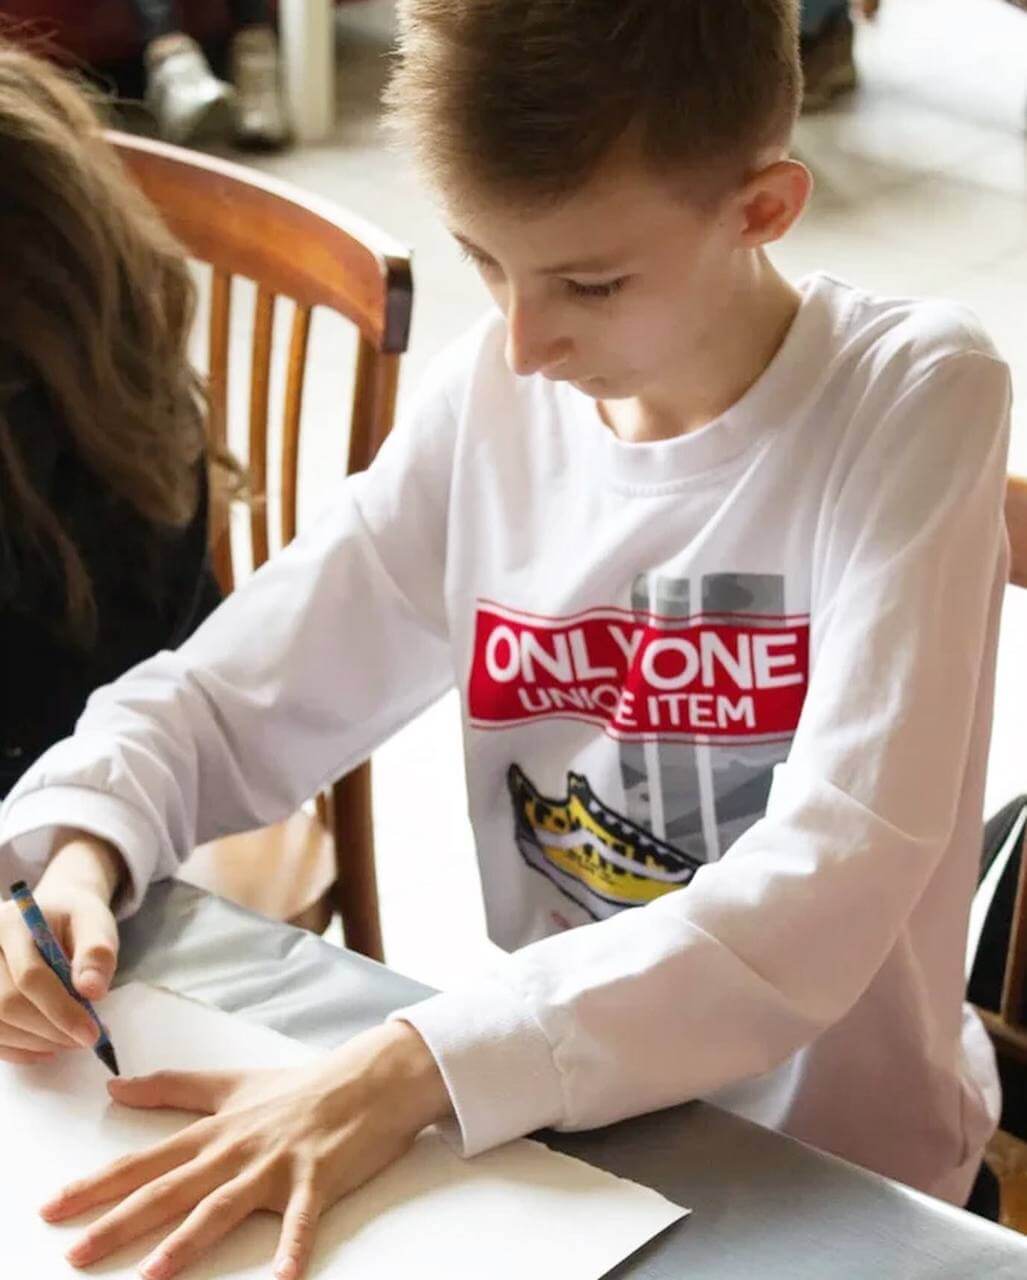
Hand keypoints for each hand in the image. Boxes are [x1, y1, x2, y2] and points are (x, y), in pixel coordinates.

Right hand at [0, 832, 122, 1062]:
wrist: (52, 915)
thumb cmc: (74, 921)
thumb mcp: (95, 925)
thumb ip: (97, 953)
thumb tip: (93, 991)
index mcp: (11, 925)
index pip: (30, 976)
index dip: (61, 1010)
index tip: (92, 1033)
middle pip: (8, 1004)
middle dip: (51, 1030)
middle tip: (87, 1039)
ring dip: (37, 1042)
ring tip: (72, 1040)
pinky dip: (20, 1049)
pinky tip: (47, 1048)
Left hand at [40, 1020, 453, 1279]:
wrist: (369, 1076)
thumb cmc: (300, 1086)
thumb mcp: (232, 1083)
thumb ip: (173, 1089)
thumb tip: (116, 1087)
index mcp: (216, 1131)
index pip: (146, 1161)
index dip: (98, 1184)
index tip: (53, 1206)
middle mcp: (237, 1149)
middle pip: (171, 1189)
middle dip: (121, 1222)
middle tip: (77, 1252)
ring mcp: (277, 1165)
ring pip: (224, 1206)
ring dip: (189, 1241)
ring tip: (154, 1274)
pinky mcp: (318, 1178)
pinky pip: (302, 1219)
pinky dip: (293, 1247)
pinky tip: (283, 1277)